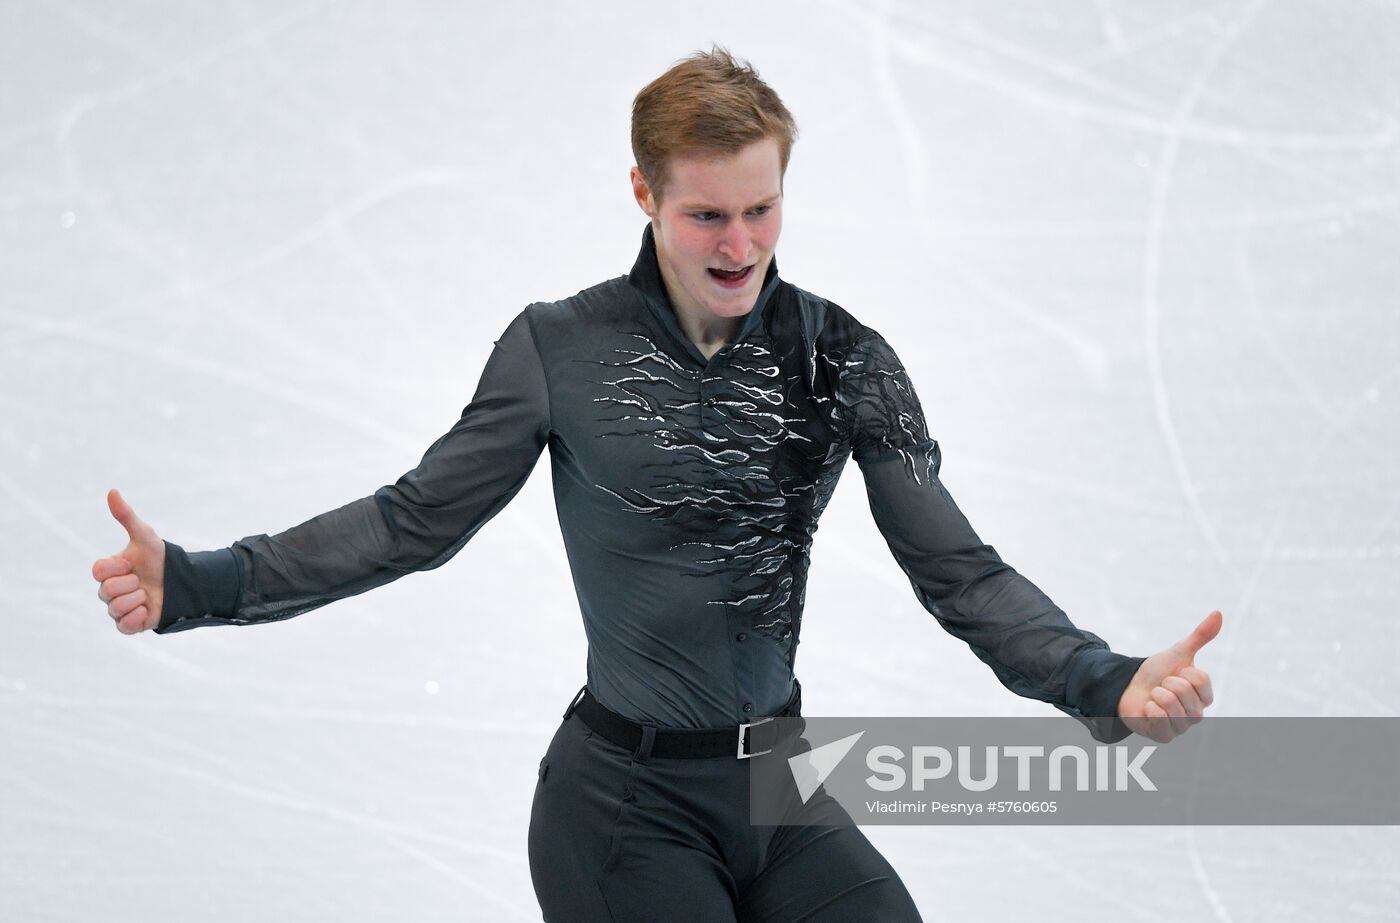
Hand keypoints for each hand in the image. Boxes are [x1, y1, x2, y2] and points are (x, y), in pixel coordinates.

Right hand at [91, 488, 165, 633]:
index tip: (132, 563)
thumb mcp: (145, 536)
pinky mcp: (129, 624)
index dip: (117, 567)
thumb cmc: (160, 559)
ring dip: (137, 599)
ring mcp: (118, 608)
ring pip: (115, 608)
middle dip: (131, 584)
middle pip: (106, 591)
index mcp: (109, 570)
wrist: (183, 582)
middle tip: (143, 581)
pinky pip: (124, 626)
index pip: (97, 571)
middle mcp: (109, 590)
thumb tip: (112, 491)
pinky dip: (138, 618)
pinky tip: (149, 609)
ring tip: (148, 594)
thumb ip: (126, 516)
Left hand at [1117, 610, 1220, 742]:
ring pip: (1177, 712)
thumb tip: (1218, 612)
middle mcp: (1196, 715)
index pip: (1202, 682)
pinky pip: (1162, 725)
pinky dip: (1152, 711)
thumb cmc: (1156, 672)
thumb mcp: (1178, 652)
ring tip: (1154, 695)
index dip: (1183, 673)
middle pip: (1188, 698)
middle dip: (1168, 684)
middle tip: (1161, 685)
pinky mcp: (1163, 736)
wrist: (1128, 686)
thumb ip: (1200, 636)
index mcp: (1203, 696)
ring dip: (1159, 697)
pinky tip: (1148, 707)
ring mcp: (1180, 727)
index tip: (1174, 673)